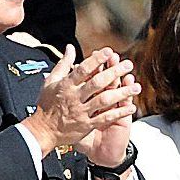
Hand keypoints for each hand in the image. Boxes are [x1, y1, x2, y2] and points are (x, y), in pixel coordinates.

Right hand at [22, 45, 139, 157]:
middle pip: (97, 83)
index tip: (109, 51)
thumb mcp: (50, 82)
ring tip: (136, 87)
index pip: (83, 69)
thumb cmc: (47, 105)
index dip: (96, 60)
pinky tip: (132, 107)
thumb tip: (70, 48)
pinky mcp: (87, 125)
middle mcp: (74, 97)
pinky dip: (119, 112)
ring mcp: (81, 111)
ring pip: (104, 100)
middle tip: (128, 64)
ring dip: (122, 93)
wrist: (42, 131)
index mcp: (65, 85)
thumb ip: (63, 64)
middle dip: (114, 72)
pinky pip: (105, 117)